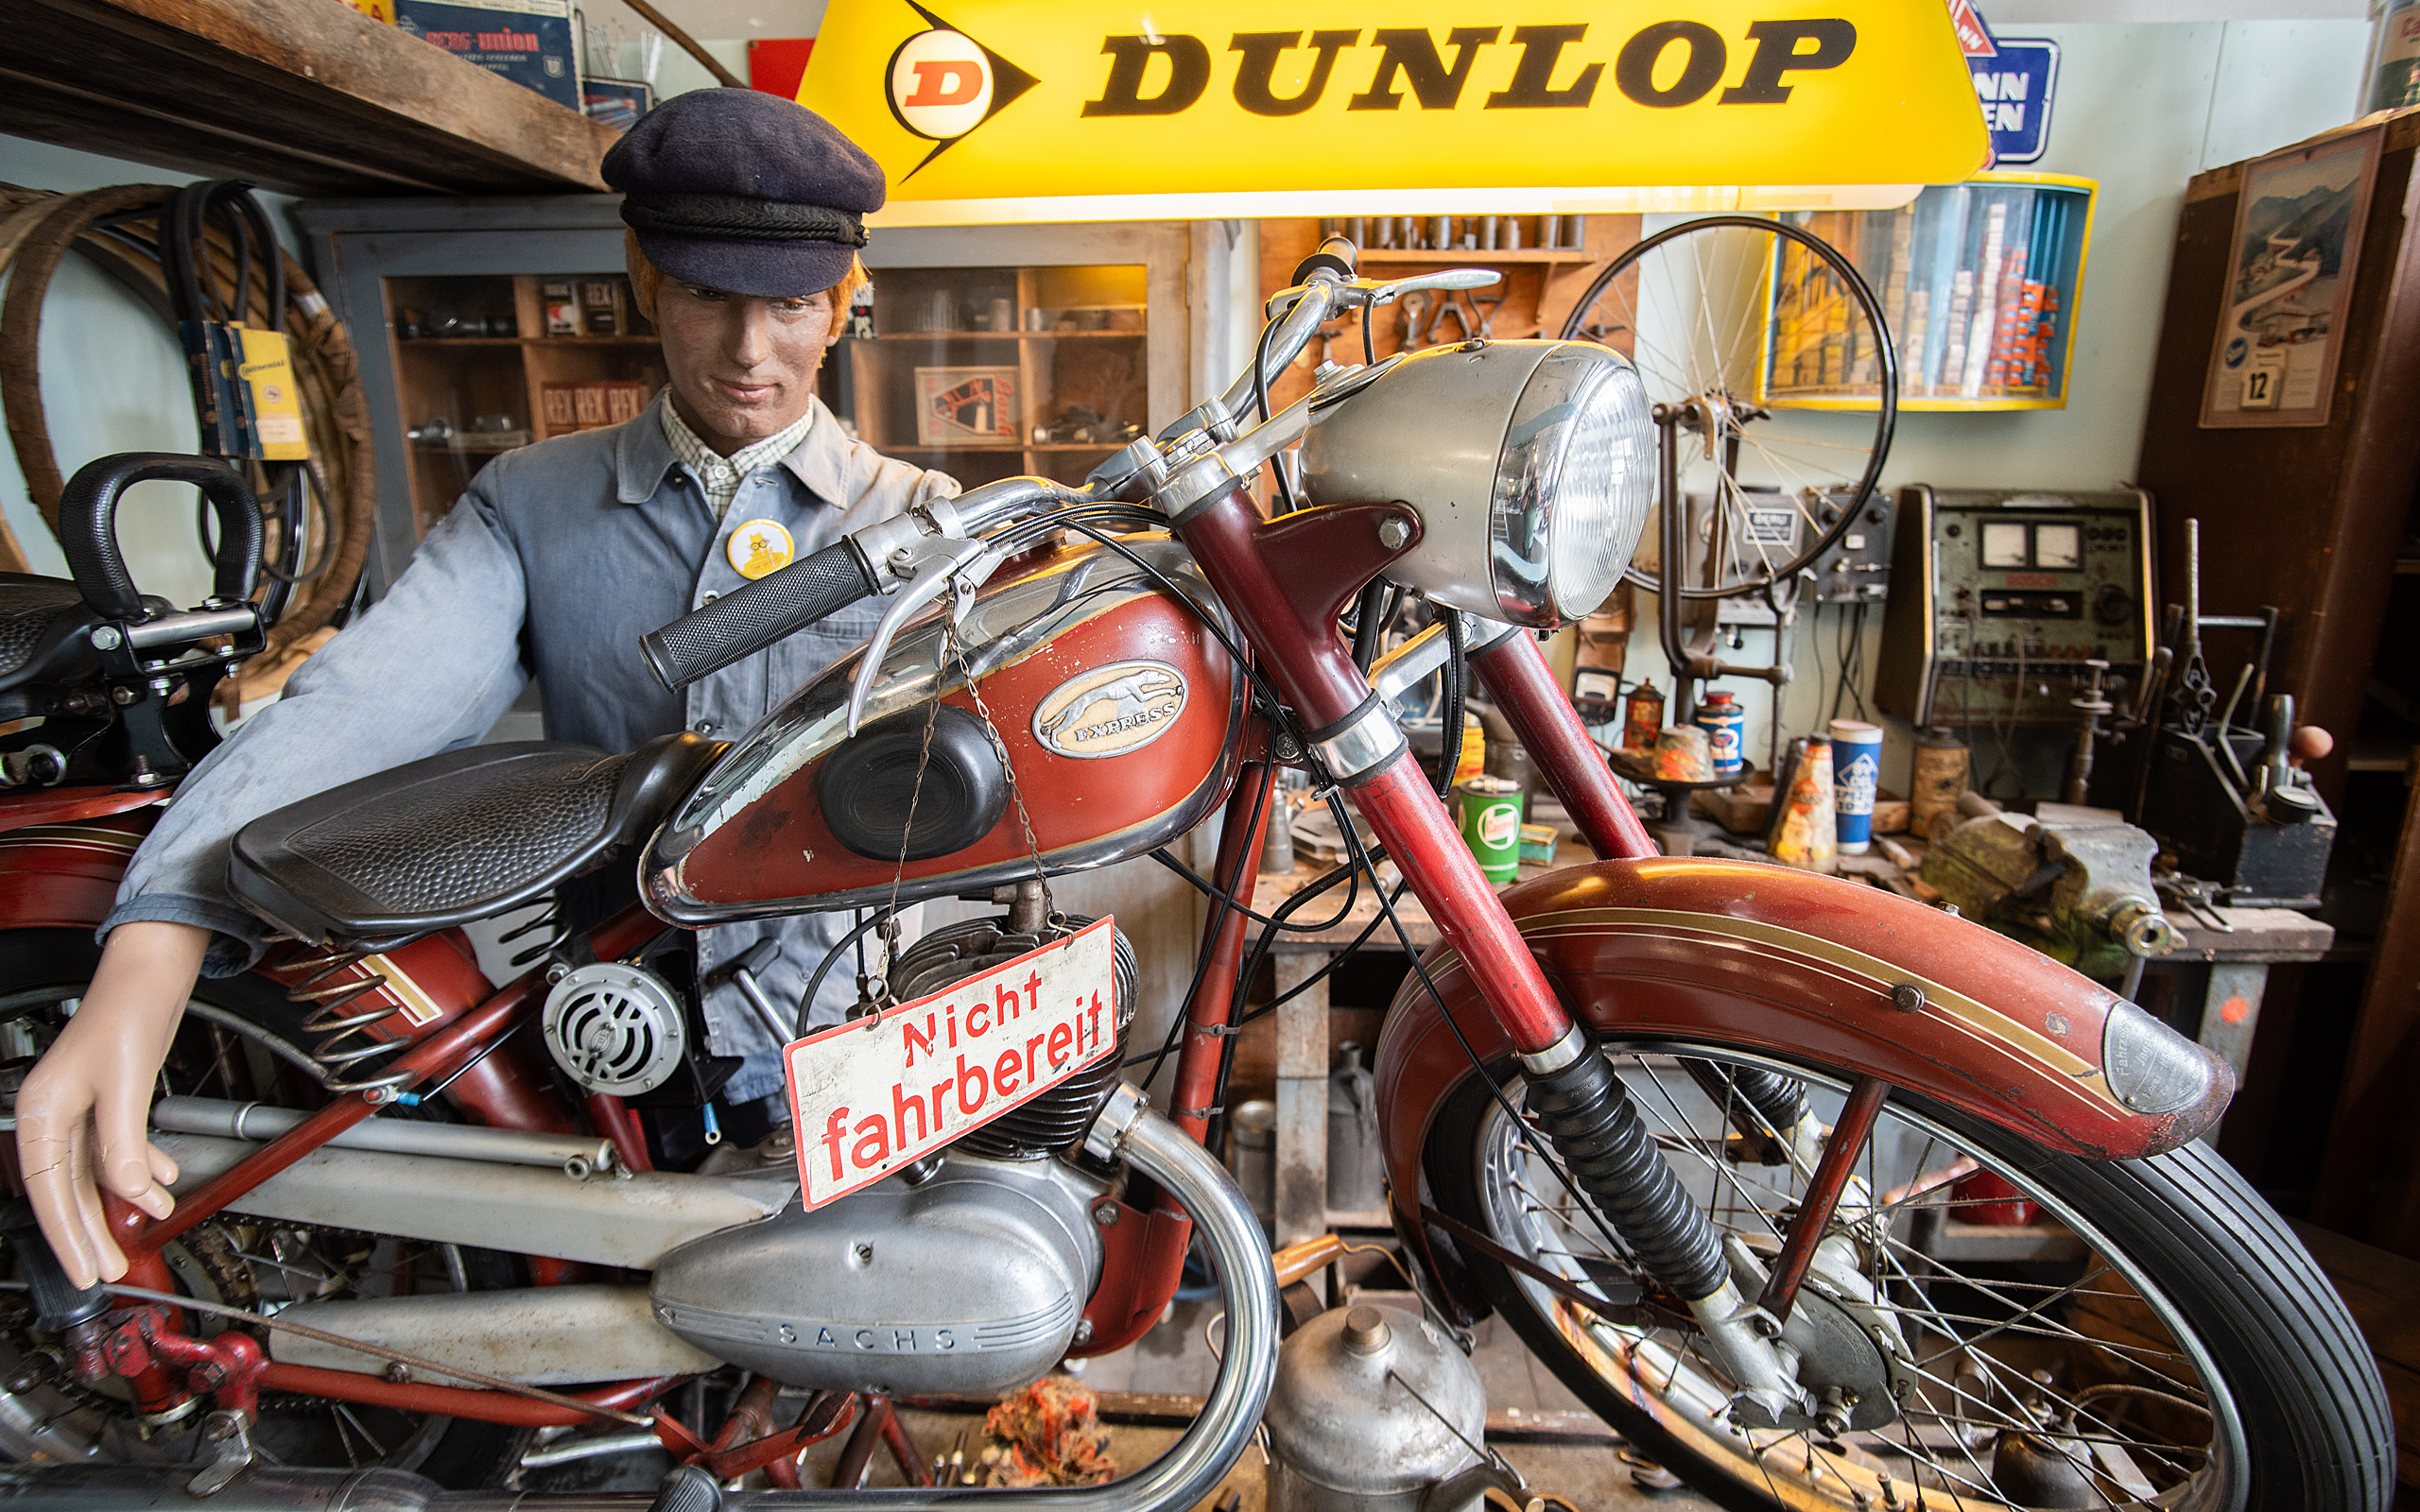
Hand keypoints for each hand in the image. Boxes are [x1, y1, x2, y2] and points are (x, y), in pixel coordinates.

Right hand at [15, 922, 206, 1287]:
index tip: (85, 1268)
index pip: (51, 1190)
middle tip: (110, 1269)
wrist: (153, 970)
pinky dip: (139, 1167)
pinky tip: (163, 1182)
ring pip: (94, 1172)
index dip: (67, 1234)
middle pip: (69, 1189)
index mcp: (42, 1111)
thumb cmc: (128, 1011)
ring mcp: (81, 1107)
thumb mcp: (126, 1082)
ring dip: (121, 1201)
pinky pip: (115, 1148)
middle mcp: (54, 1112)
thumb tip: (129, 1189)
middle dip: (91, 1231)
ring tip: (142, 1230)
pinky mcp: (109, 1099)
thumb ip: (122, 1142)